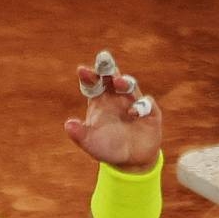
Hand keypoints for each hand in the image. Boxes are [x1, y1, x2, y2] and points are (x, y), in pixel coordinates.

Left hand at [64, 51, 161, 172]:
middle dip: (108, 67)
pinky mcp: (150, 113)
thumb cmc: (106, 148)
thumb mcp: (90, 143)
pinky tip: (133, 112)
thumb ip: (80, 134)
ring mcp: (133, 103)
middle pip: (112, 78)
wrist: (130, 160)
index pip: (92, 84)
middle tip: (103, 57)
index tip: (81, 70)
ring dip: (125, 82)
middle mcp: (116, 98)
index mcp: (99, 101)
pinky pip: (146, 104)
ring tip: (119, 82)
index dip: (88, 76)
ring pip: (130, 86)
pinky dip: (141, 106)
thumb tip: (68, 125)